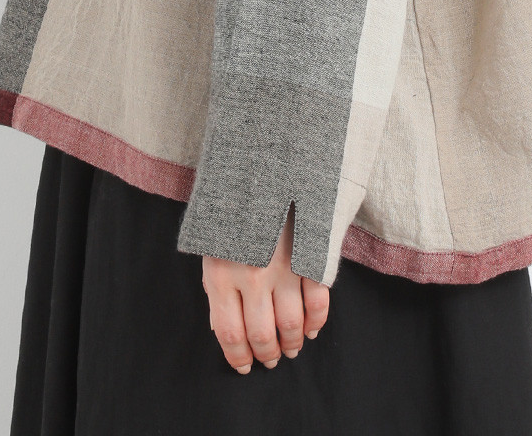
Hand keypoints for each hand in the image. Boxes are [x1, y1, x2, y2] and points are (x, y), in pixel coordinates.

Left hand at [202, 205, 329, 372]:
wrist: (263, 165)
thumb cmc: (233, 209)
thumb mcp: (213, 247)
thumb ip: (217, 287)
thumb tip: (222, 329)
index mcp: (222, 273)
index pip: (230, 333)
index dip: (237, 357)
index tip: (244, 366)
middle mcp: (253, 275)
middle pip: (262, 334)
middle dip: (267, 354)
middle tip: (271, 360)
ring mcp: (284, 266)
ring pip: (292, 323)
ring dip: (292, 342)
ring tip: (291, 348)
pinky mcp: (309, 255)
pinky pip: (318, 300)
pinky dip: (317, 321)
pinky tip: (311, 329)